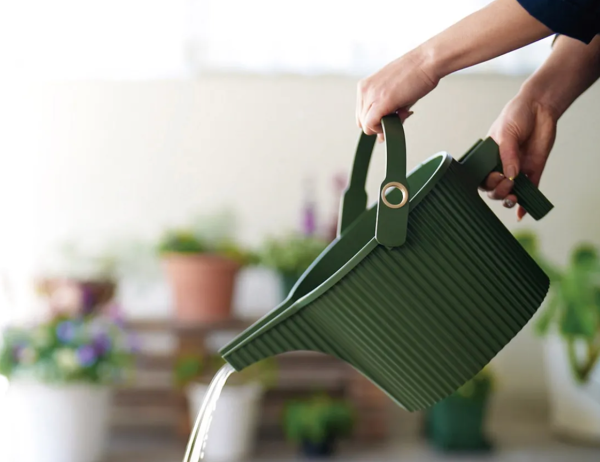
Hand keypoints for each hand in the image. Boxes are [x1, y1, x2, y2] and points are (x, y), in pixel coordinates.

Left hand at [356, 50, 437, 136]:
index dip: (376, 121)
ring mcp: (371, 95)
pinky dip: (382, 128)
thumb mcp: (396, 96)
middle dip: (379, 125)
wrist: (427, 61)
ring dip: (383, 126)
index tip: (391, 117)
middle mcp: (364, 90)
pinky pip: (371, 125)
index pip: (361, 115)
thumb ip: (386, 115)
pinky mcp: (381, 101)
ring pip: (366, 125)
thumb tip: (381, 137)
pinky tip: (398, 118)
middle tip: (398, 115)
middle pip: (362, 122)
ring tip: (402, 112)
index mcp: (365, 86)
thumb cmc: (416, 75)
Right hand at [485, 92, 557, 219]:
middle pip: (494, 188)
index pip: (481, 178)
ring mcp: (516, 170)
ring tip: (514, 197)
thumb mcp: (506, 133)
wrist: (539, 107)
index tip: (496, 176)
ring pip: (509, 192)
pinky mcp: (533, 171)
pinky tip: (523, 213)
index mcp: (487, 157)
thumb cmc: (516, 115)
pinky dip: (526, 204)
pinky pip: (529, 190)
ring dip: (509, 199)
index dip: (486, 182)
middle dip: (498, 191)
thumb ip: (507, 154)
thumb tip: (510, 175)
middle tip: (508, 184)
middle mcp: (500, 166)